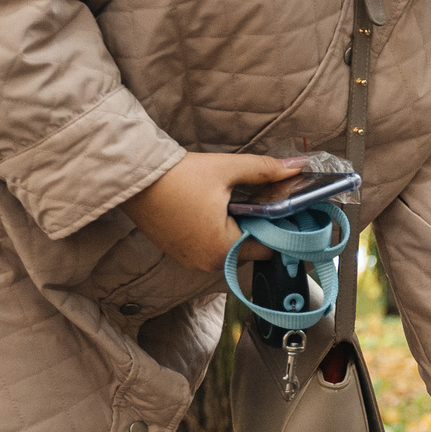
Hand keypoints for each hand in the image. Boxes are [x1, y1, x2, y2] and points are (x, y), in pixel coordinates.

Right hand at [124, 152, 308, 272]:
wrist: (133, 178)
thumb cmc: (178, 176)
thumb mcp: (227, 169)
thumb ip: (265, 171)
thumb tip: (297, 168)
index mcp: (224, 249)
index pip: (269, 248)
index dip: (282, 228)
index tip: (287, 209)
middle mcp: (208, 263)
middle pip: (251, 250)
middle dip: (260, 227)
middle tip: (263, 200)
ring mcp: (192, 261)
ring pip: (231, 249)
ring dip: (239, 229)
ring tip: (238, 202)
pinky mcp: (180, 254)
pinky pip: (211, 248)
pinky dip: (220, 233)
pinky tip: (218, 210)